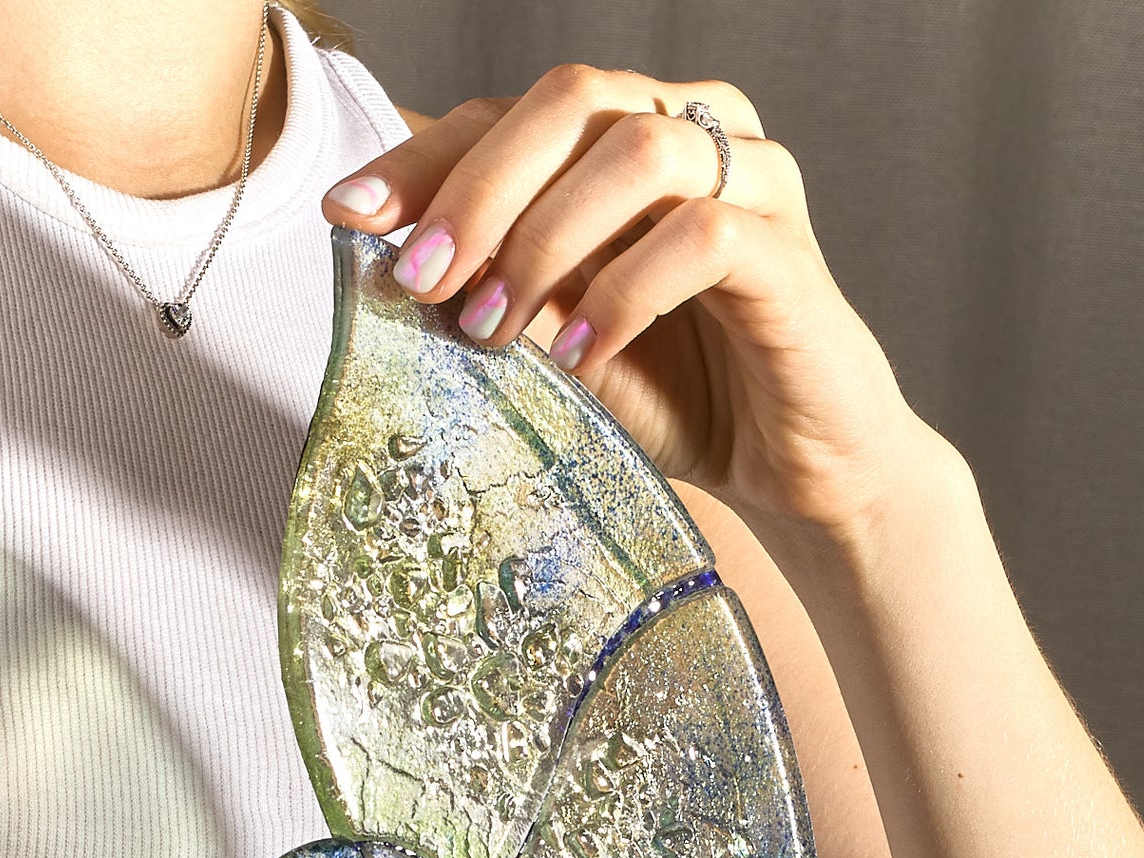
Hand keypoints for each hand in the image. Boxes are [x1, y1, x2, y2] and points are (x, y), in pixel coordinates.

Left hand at [324, 67, 947, 538]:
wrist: (792, 472)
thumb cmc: (678, 397)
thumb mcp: (558, 339)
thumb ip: (497, 286)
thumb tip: (393, 261)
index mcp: (632, 134)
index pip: (512, 112)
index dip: (426, 158)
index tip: (351, 218)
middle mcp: (697, 133)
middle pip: (572, 98)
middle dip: (479, 189)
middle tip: (426, 280)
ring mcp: (755, 184)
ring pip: (636, 150)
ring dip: (546, 238)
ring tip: (494, 328)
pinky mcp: (789, 256)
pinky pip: (702, 239)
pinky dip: (624, 294)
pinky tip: (582, 357)